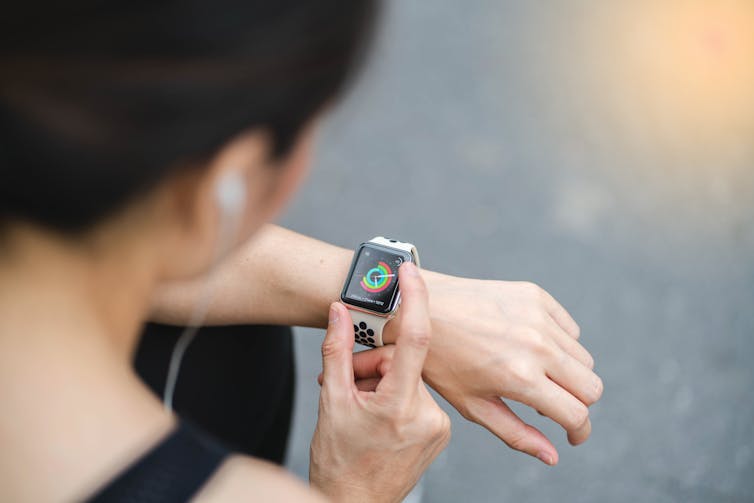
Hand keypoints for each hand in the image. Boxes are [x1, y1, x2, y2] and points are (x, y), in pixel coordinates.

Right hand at [310, 263, 450, 502]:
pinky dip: (396, 396)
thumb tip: (338, 311)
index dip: (413, 299)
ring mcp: (438, 426)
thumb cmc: (339, 460)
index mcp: (399, 405)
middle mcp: (428, 415)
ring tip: (360, 406)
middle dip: (373, 366)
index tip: (409, 271)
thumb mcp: (331, 402)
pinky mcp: (440, 432)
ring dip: (383, 382)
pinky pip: (418, 396)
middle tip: (348, 385)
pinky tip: (377, 414)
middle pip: (403, 362)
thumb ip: (337, 351)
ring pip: (410, 378)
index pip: (414, 339)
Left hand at [381, 272, 602, 465]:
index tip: (572, 436)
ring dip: (568, 373)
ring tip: (536, 375)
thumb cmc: (440, 362)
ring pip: (583, 358)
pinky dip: (560, 343)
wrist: (419, 310)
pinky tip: (531, 347)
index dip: (579, 431)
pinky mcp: (535, 295)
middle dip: (578, 404)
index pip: (577, 413)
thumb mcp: (472, 405)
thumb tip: (553, 456)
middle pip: (591, 387)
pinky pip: (569, 328)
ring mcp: (538, 316)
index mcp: (520, 378)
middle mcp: (536, 345)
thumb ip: (516, 433)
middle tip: (554, 406)